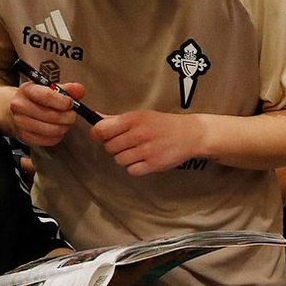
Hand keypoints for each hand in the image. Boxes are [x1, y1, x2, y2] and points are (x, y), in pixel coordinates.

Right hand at [9, 81, 82, 147]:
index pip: (46, 96)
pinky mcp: (26, 137)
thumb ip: (66, 88)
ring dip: (64, 127)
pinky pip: (50, 140)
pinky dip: (58, 136)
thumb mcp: (48, 88)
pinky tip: (57, 129)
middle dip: (68, 116)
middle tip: (71, 114)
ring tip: (65, 122)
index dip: (63, 101)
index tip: (71, 103)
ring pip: (53, 130)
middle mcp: (20, 106)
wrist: (16, 111)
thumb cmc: (35, 98)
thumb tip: (78, 89)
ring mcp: (21, 123)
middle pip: (52, 115)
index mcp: (26, 90)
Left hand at [91, 110, 206, 175]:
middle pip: (109, 147)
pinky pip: (132, 170)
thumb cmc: (163, 124)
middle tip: (125, 144)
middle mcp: (138, 134)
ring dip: (124, 158)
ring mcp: (146, 150)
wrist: (189, 134)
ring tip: (135, 152)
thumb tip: (96, 119)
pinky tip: (142, 160)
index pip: (101, 130)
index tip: (101, 136)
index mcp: (133, 120)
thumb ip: (117, 119)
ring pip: (119, 160)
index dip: (97, 135)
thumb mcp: (141, 116)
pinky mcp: (154, 164)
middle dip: (113, 147)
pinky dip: (134, 167)